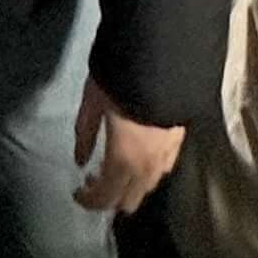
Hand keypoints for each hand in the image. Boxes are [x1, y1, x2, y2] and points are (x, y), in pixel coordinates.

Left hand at [71, 77, 182, 213]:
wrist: (162, 57)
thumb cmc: (118, 78)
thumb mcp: (92, 102)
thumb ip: (85, 134)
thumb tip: (79, 161)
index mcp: (122, 159)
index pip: (105, 197)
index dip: (88, 200)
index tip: (77, 192)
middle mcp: (146, 166)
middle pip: (128, 200)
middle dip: (109, 197)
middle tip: (94, 178)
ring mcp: (166, 156)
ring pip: (147, 188)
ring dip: (129, 186)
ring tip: (115, 168)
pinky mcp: (180, 142)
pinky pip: (163, 170)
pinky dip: (147, 173)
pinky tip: (139, 159)